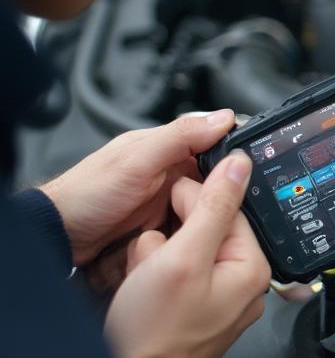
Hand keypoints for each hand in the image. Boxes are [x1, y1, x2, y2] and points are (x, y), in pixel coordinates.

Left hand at [41, 110, 236, 270]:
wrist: (59, 237)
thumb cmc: (87, 193)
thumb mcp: (138, 160)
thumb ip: (180, 137)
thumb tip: (222, 118)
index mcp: (166, 147)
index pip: (213, 145)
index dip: (233, 157)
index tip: (251, 172)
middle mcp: (169, 173)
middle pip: (214, 180)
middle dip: (225, 193)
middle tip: (231, 208)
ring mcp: (165, 202)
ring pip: (206, 206)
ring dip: (212, 215)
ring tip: (216, 226)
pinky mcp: (162, 227)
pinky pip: (191, 228)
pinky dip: (198, 232)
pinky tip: (202, 239)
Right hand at [104, 152, 270, 357]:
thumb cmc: (154, 334)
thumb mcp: (183, 256)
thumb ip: (214, 206)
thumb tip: (240, 166)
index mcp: (253, 268)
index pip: (230, 206)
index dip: (192, 201)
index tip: (167, 208)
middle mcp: (243, 283)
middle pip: (206, 227)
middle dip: (170, 237)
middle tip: (154, 261)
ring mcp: (219, 298)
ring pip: (185, 248)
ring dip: (157, 257)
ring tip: (147, 281)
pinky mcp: (194, 309)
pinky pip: (176, 274)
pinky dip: (154, 276)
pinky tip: (143, 291)